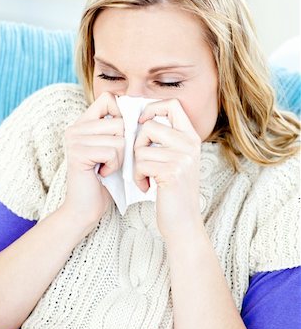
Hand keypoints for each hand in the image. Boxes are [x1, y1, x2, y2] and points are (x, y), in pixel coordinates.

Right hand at [60, 92, 124, 232]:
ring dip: (120, 158)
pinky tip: (102, 173)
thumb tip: (142, 112)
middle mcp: (75, 127)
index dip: (122, 114)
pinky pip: (112, 151)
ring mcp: (74, 139)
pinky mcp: (78, 153)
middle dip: (124, 144)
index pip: (108, 99)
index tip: (122, 135)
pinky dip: (113, 166)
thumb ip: (119, 129)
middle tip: (111, 160)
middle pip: (119, 121)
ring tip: (106, 167)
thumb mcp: (113, 149)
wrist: (85, 208)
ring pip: (118, 138)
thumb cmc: (104, 180)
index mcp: (83, 123)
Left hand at [133, 98, 201, 238]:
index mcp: (191, 137)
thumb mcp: (176, 160)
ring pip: (141, 147)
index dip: (152, 108)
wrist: (183, 222)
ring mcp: (183, 157)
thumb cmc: (173, 192)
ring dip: (136, 165)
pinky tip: (146, 186)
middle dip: (137, 143)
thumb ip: (166, 140)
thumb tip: (140, 119)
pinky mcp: (172, 171)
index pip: (172, 105)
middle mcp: (190, 144)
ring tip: (145, 177)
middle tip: (141, 161)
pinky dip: (137, 177)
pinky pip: (141, 163)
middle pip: (150, 125)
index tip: (141, 122)